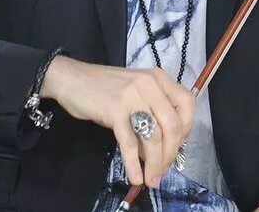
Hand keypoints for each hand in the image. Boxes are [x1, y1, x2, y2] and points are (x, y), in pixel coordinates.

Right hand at [41, 56, 194, 188]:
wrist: (71, 79)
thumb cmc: (104, 88)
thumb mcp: (135, 93)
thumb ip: (152, 113)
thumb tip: (163, 149)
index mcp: (158, 79)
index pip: (187, 104)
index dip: (187, 129)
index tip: (177, 147)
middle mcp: (150, 84)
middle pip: (173, 125)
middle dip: (171, 153)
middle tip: (163, 170)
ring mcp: (132, 96)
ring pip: (153, 136)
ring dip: (155, 163)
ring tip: (151, 179)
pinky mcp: (115, 110)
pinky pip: (129, 142)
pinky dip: (134, 163)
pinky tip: (136, 176)